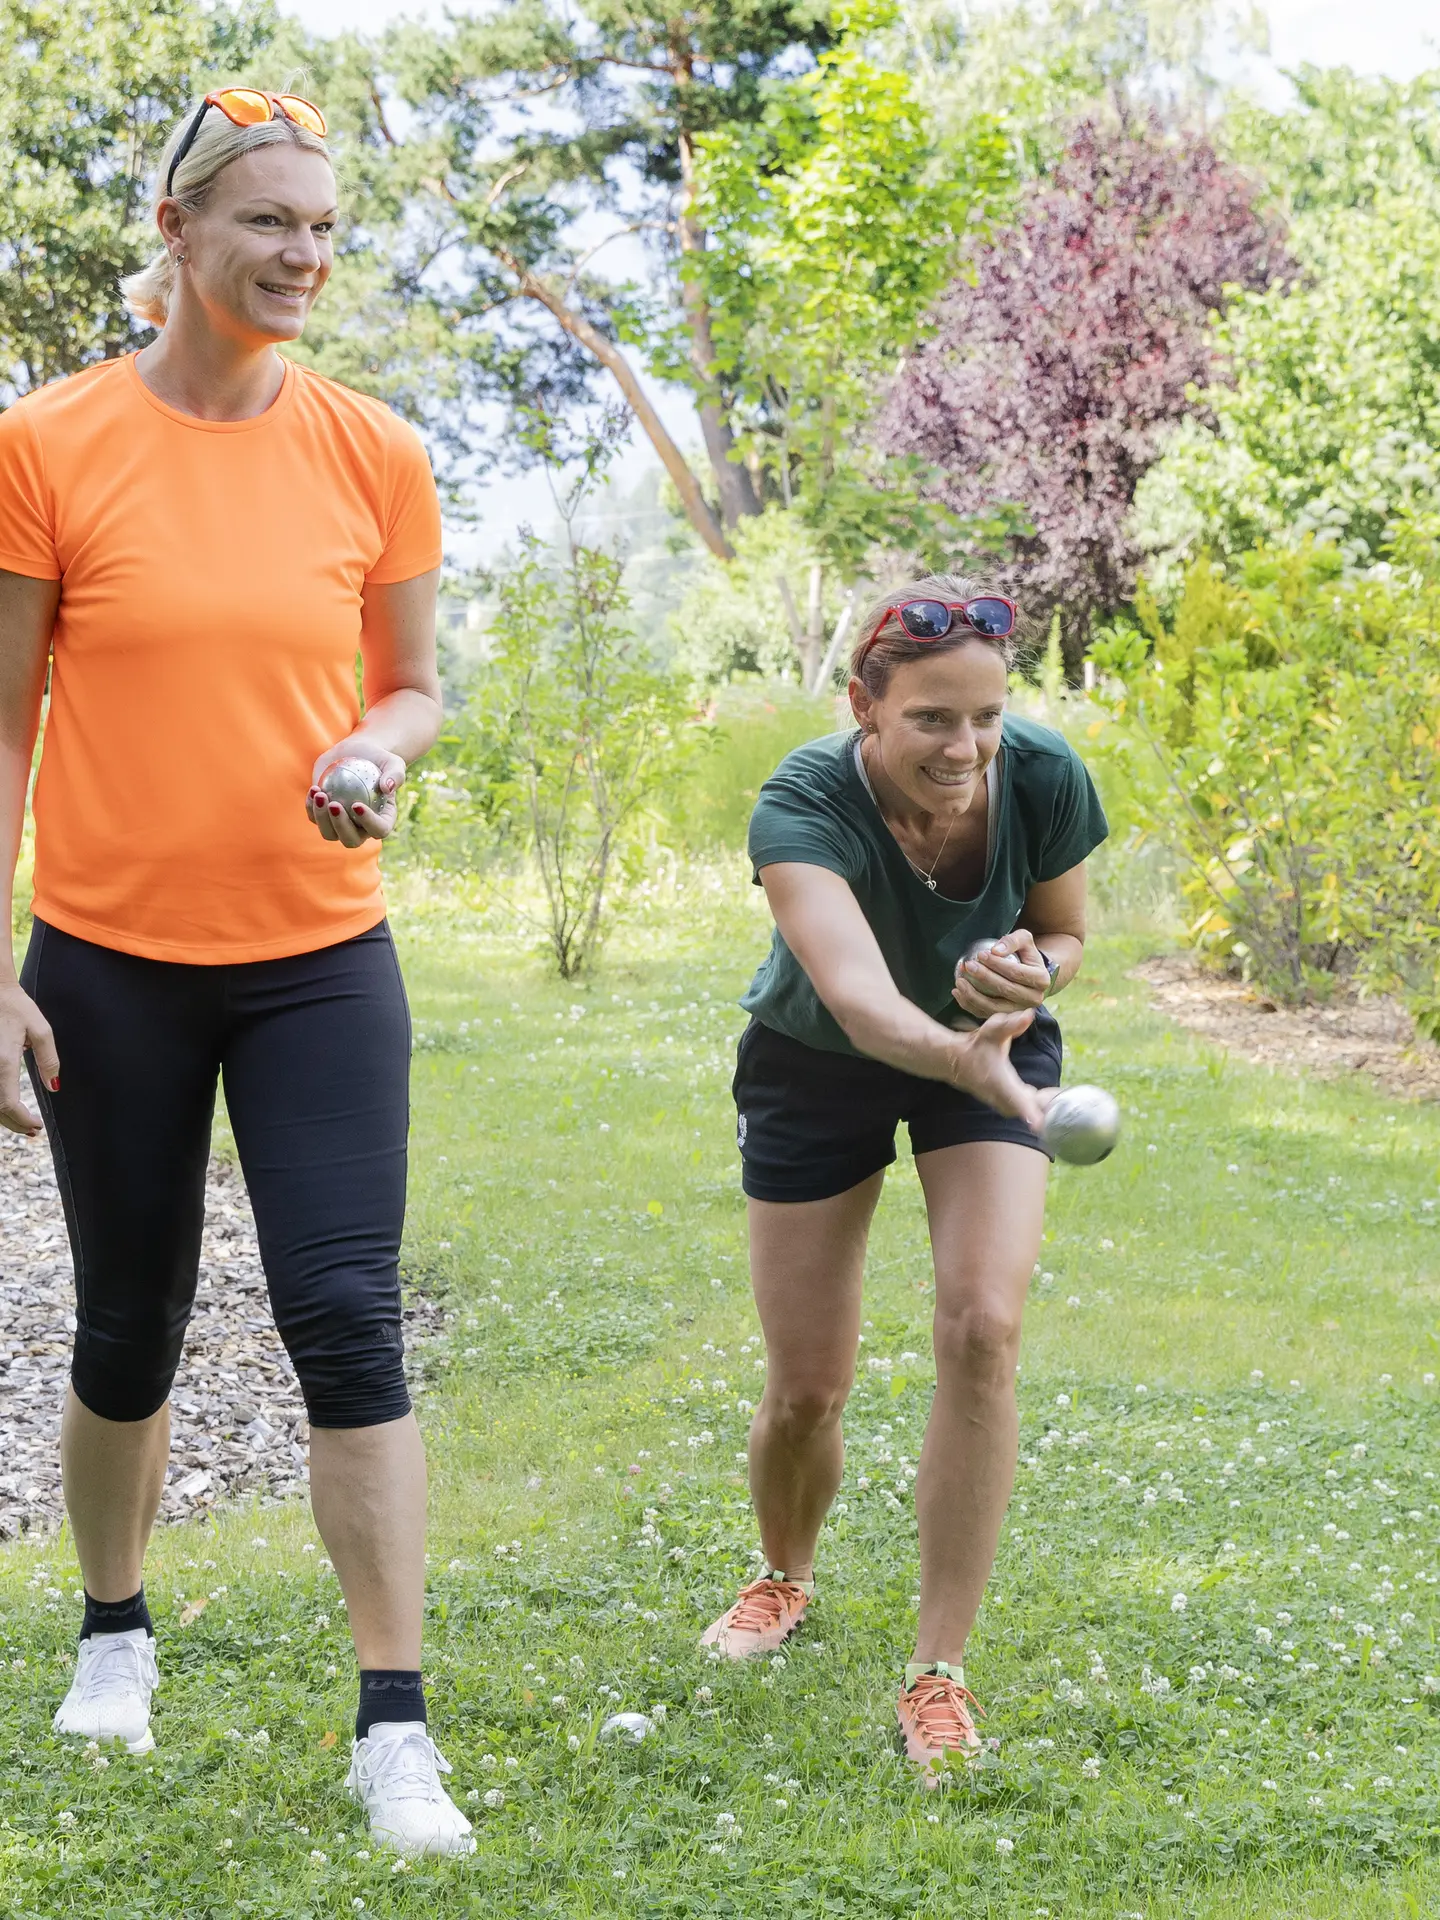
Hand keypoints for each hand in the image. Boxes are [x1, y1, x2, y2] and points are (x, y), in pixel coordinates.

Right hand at [0, 981, 57, 1136]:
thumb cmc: (17, 1008)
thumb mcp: (41, 1030)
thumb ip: (48, 1060)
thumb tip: (54, 1087)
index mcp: (4, 1061)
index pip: (8, 1103)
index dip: (21, 1120)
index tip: (36, 1126)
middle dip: (13, 1124)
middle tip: (33, 1131)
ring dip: (4, 1118)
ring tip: (23, 1124)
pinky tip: (9, 1108)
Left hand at [306, 742, 405, 847]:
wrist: (356, 753)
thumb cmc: (378, 758)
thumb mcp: (393, 762)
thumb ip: (395, 774)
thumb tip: (387, 787)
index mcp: (383, 821)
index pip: (379, 830)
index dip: (368, 823)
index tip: (357, 805)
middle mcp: (362, 829)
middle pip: (351, 840)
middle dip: (341, 826)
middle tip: (334, 804)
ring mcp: (342, 825)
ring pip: (329, 834)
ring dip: (321, 818)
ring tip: (319, 794)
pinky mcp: (324, 815)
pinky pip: (315, 818)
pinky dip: (311, 807)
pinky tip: (313, 790)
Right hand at [945, 1009, 1057, 1132]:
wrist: (956, 1060)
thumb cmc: (976, 1045)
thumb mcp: (993, 1030)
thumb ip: (1011, 1024)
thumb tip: (1029, 1015)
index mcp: (1000, 1082)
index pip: (1016, 1100)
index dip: (1028, 1113)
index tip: (1040, 1126)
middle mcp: (1001, 1097)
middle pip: (1027, 1112)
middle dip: (1046, 1112)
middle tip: (1064, 1106)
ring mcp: (1003, 1102)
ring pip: (1027, 1113)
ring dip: (1043, 1110)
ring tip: (1059, 1101)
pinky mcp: (1006, 1103)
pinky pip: (1025, 1111)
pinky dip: (1038, 1108)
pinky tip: (1049, 1099)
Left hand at [952, 927, 1050, 1020]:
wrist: (1028, 974)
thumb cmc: (1024, 954)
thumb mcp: (1024, 939)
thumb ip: (1013, 940)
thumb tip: (996, 950)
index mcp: (1042, 980)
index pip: (1017, 973)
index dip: (997, 964)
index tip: (980, 954)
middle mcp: (1034, 999)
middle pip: (1006, 990)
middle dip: (984, 978)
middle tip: (968, 966)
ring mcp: (1019, 1011)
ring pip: (994, 1007)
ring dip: (973, 995)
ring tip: (959, 980)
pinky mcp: (1005, 1018)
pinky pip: (984, 1013)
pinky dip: (968, 1004)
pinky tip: (957, 992)